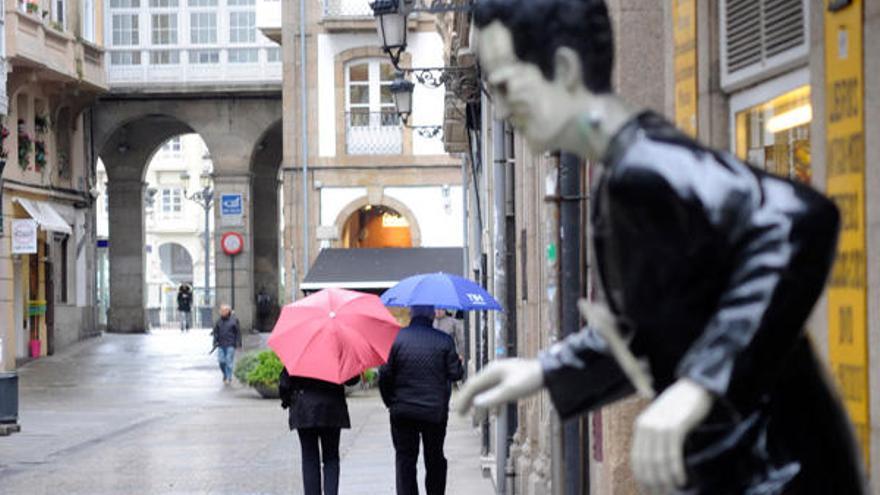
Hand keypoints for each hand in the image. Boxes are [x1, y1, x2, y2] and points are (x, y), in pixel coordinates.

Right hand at [455, 358, 543, 415]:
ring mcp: (501, 375)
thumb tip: (476, 403)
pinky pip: (494, 391)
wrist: (548, 372)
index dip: (464, 399)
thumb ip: (493, 398)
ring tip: (477, 420)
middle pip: (476, 387)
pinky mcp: (508, 380)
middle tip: (462, 415)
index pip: (472, 385)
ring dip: (480, 405)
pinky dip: (490, 402)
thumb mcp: (511, 391)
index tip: (459, 412)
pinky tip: (493, 413)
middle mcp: (494, 371)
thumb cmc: (530, 380)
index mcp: (492, 371)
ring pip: (485, 390)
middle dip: (468, 402)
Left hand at [631, 379, 712, 493]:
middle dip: (653, 483)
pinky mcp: (675, 426)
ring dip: (665, 480)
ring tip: (673, 490)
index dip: (641, 478)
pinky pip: (672, 454)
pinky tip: (681, 479)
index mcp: (641, 426)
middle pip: (646, 463)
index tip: (649, 491)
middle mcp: (647, 426)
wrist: (694, 386)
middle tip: (662, 494)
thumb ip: (656, 438)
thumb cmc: (680, 406)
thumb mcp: (661, 420)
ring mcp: (660, 425)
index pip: (636, 459)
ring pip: (658, 461)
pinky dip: (675, 470)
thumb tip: (656, 465)